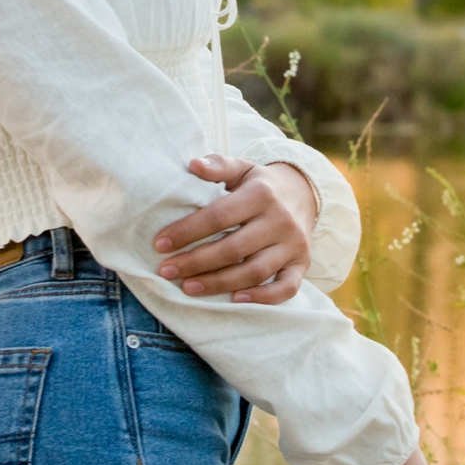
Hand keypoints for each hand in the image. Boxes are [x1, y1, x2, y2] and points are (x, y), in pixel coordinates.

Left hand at [151, 154, 317, 303]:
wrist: (304, 193)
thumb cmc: (260, 185)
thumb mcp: (241, 168)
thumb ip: (218, 165)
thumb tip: (193, 165)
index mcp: (260, 194)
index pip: (219, 216)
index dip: (187, 231)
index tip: (160, 244)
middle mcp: (280, 220)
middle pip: (233, 248)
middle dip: (196, 262)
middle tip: (166, 271)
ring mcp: (293, 245)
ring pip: (255, 272)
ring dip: (219, 283)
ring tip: (188, 287)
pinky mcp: (303, 264)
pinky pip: (287, 288)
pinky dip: (263, 298)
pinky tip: (235, 299)